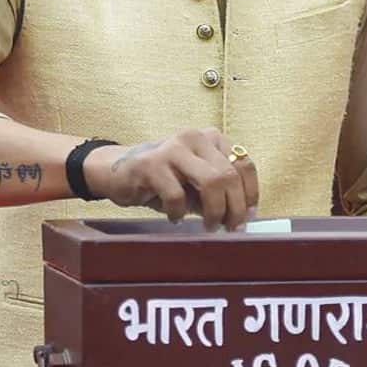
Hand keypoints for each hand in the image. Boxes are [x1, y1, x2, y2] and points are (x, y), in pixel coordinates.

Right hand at [82, 128, 258, 231]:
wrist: (116, 171)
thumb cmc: (162, 180)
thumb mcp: (195, 182)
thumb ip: (218, 191)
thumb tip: (241, 217)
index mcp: (210, 139)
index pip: (243, 163)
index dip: (250, 194)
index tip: (247, 217)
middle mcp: (194, 137)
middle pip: (230, 175)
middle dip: (234, 208)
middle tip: (229, 229)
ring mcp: (173, 148)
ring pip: (212, 181)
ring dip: (214, 211)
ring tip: (207, 226)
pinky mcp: (152, 164)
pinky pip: (178, 195)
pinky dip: (179, 213)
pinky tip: (174, 217)